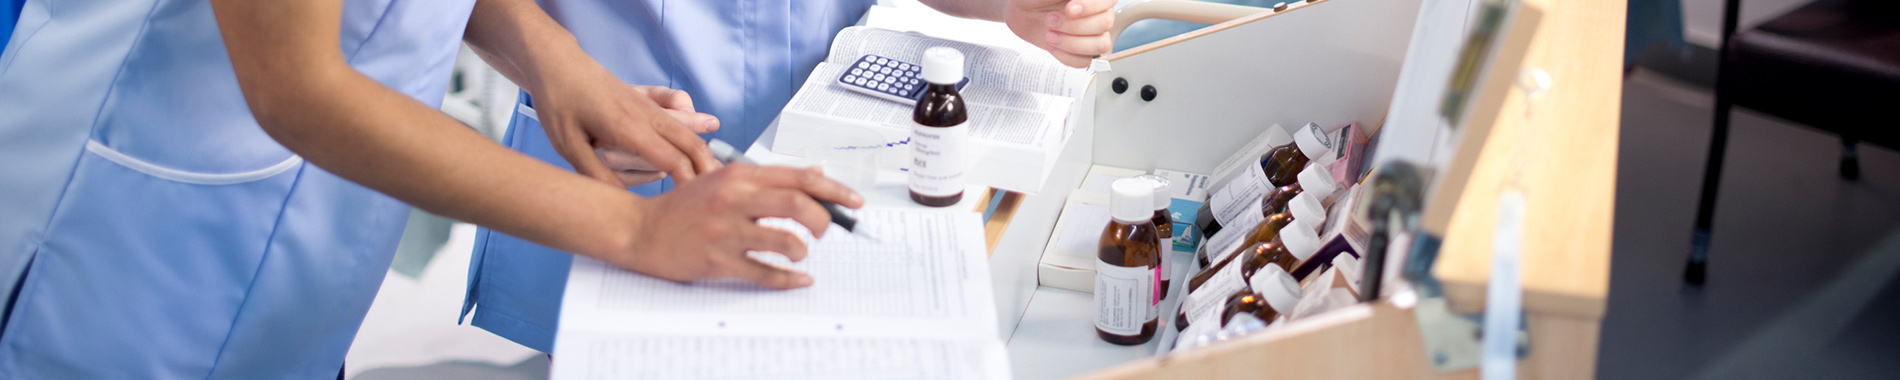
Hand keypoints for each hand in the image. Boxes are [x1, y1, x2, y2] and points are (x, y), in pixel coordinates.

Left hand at [536, 76, 722, 186]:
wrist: (558, 64)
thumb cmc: (560, 102)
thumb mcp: (569, 146)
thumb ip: (598, 176)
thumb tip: (621, 206)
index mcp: (627, 129)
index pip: (671, 161)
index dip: (689, 184)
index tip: (699, 204)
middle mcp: (644, 116)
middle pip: (690, 144)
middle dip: (708, 168)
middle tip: (722, 190)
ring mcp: (648, 106)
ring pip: (687, 129)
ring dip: (701, 147)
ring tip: (715, 165)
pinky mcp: (647, 100)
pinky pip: (677, 111)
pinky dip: (691, 119)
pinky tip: (699, 119)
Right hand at [605, 164, 864, 288]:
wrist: (640, 229)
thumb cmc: (685, 207)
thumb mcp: (723, 180)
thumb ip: (766, 179)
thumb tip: (813, 173)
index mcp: (740, 176)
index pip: (798, 177)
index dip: (834, 189)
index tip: (855, 201)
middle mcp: (735, 199)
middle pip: (798, 204)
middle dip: (823, 220)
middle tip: (826, 231)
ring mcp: (726, 230)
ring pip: (785, 240)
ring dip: (802, 250)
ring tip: (799, 252)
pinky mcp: (718, 259)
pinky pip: (765, 272)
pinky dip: (788, 279)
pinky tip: (799, 279)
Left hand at [1005, 0, 1114, 67]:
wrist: (1021, 10)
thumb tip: (1076, 2)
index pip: (1108, 0)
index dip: (1090, 7)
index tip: (1069, 9)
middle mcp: (1097, 11)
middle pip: (1105, 24)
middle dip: (1073, 26)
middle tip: (1050, 19)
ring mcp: (1091, 32)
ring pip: (1100, 45)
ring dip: (1071, 43)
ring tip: (1050, 34)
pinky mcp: (1081, 50)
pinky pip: (1085, 61)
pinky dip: (1066, 56)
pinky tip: (1052, 45)